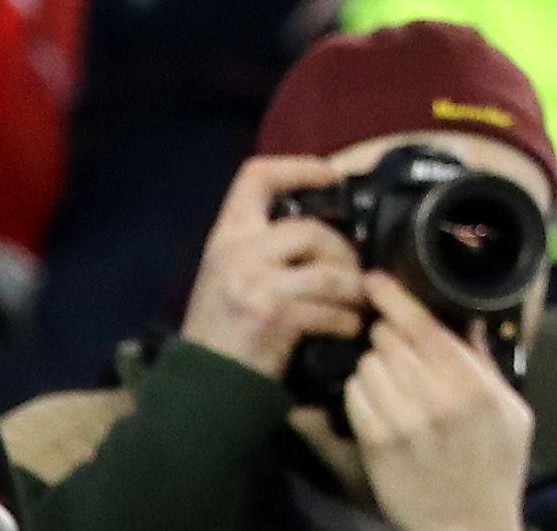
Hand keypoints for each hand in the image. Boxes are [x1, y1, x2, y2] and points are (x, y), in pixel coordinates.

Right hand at [174, 155, 366, 381]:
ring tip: (356, 303)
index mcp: (225, 238)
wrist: (200, 390)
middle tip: (352, 275)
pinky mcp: (273, 317)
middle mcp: (236, 254)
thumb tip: (321, 227)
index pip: (255, 177)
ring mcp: (254, 285)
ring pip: (328, 271)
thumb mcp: (228, 277)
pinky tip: (345, 330)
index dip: (298, 168)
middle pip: (310, 229)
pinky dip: (346, 321)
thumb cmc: (222, 333)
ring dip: (352, 290)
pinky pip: (330, 310)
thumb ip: (262, 248)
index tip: (332, 177)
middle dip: (342, 252)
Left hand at [341, 273, 535, 530]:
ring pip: (369, 365)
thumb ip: (488, 365)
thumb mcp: (512, 411)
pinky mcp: (376, 445)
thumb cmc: (495, 467)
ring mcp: (403, 423)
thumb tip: (467, 320)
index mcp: (474, 386)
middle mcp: (437, 399)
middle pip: (392, 341)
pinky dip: (361, 389)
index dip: (396, 298)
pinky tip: (376, 397)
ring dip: (374, 362)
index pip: (427, 328)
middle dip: (387, 334)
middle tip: (392, 340)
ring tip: (388, 375)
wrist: (468, 525)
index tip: (375, 279)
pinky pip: (355, 396)